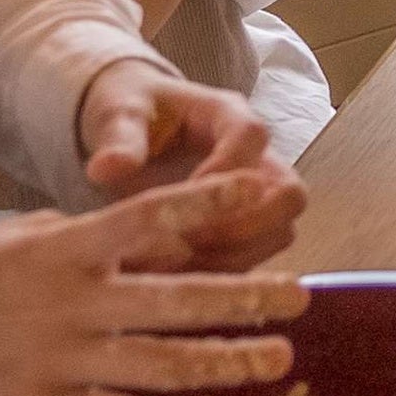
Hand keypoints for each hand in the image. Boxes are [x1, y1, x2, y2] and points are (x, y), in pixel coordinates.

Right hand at [0, 172, 311, 395]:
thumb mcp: (18, 234)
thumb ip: (81, 234)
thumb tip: (138, 231)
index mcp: (69, 248)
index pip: (155, 217)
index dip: (213, 204)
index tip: (263, 192)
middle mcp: (76, 301)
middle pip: (179, 299)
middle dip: (248, 298)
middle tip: (303, 296)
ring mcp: (63, 358)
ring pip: (162, 364)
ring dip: (227, 362)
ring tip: (279, 360)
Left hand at [79, 59, 298, 264]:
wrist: (131, 127)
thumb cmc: (131, 112)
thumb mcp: (118, 115)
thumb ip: (118, 140)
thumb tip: (107, 167)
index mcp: (227, 114)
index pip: (251, 136)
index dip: (226, 171)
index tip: (186, 197)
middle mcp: (255, 154)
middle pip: (289, 192)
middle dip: (250, 225)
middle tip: (196, 242)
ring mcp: (256, 192)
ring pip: (280, 231)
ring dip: (239, 256)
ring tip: (184, 269)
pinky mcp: (244, 224)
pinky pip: (256, 255)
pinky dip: (226, 273)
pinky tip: (182, 282)